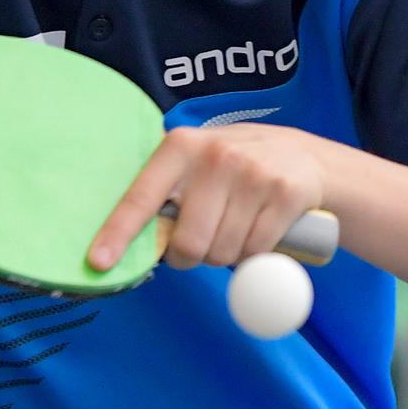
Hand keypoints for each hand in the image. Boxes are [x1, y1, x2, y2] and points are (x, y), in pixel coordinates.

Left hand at [88, 123, 326, 271]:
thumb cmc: (237, 167)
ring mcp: (253, 173)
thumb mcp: (199, 163)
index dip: (118, 232)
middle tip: (203, 242)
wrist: (307, 157)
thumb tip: (131, 240)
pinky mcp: (285, 193)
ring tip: (236, 228)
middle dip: (193, 256)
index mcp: (181, 146)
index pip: (142, 196)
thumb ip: (169, 191)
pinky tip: (260, 230)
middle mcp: (215, 155)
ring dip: (226, 255)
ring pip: (223, 252)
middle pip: (188, 243)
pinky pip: (256, 251)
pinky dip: (254, 254)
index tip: (99, 262)